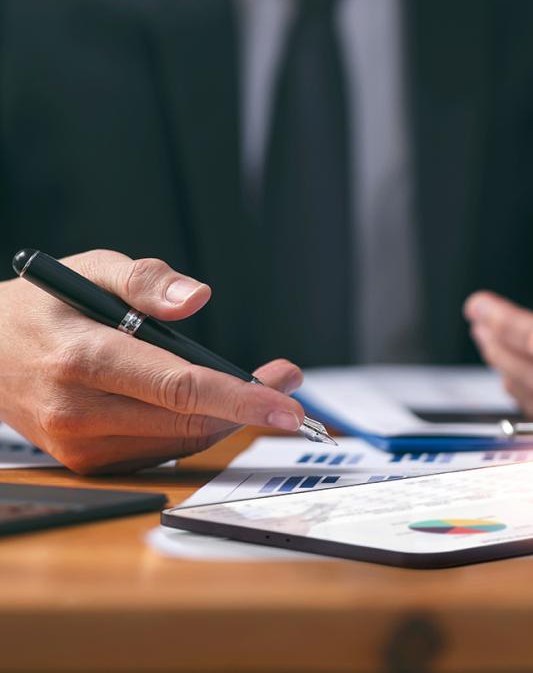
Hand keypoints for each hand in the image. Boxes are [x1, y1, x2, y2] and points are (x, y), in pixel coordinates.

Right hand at [0, 250, 308, 473]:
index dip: (242, 398)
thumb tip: (197, 298)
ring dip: (228, 417)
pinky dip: (194, 429)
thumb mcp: (90, 269)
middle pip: (189, 421)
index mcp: (84, 359)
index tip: (288, 406)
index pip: (180, 388)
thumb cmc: (42, 307)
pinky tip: (209, 403)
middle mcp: (79, 411)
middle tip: (289, 379)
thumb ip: (145, 279)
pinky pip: (160, 451)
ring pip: (181, 441)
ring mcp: (81, 446)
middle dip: (250, 404)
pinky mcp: (86, 463)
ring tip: (261, 385)